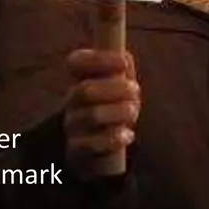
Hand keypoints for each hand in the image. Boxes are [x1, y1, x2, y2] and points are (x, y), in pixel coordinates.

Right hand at [64, 48, 138, 179]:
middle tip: (136, 91)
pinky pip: (93, 144)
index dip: (98, 59)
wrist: (100, 151)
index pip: (75, 62)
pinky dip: (115, 138)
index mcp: (80, 81)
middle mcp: (71, 102)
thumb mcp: (120, 88)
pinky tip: (128, 135)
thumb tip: (124, 57)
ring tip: (133, 112)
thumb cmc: (113, 111)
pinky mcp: (77, 150)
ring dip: (119, 112)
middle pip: (84, 90)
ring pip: (91, 115)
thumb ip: (122, 71)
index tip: (123, 63)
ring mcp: (72, 126)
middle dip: (116, 89)